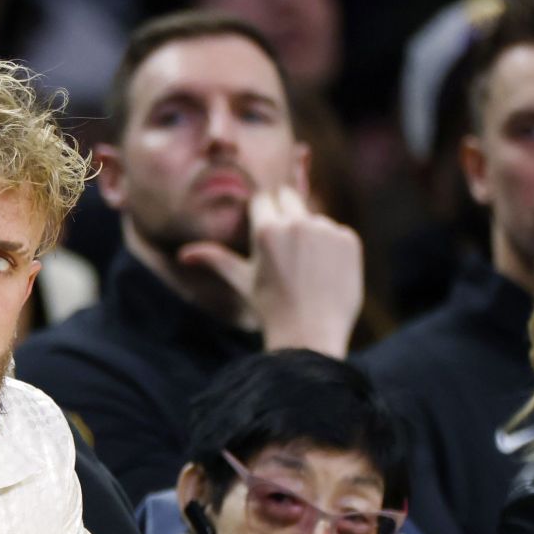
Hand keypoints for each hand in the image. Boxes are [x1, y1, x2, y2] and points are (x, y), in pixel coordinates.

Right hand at [177, 185, 361, 357]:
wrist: (310, 336)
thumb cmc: (270, 309)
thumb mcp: (241, 281)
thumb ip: (215, 260)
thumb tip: (183, 255)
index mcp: (267, 230)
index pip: (265, 198)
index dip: (264, 214)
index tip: (266, 234)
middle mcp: (298, 223)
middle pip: (290, 197)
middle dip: (286, 215)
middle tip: (286, 249)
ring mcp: (327, 230)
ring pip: (314, 218)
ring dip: (311, 234)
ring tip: (307, 270)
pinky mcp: (350, 240)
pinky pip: (337, 233)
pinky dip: (333, 248)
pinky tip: (325, 273)